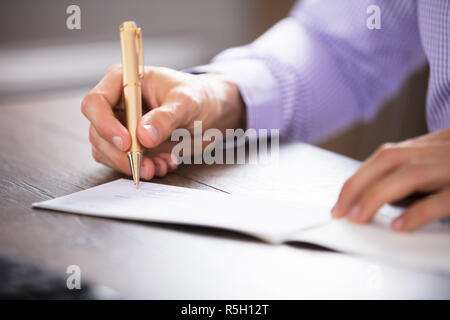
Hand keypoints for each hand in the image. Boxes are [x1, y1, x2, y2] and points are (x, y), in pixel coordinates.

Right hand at [81, 65, 244, 179]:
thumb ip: (166, 117)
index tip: (127, 143)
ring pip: (107, 151)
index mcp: (124, 81)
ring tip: (159, 166)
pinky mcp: (131, 145)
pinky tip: (163, 165)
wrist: (212, 112)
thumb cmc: (199, 97)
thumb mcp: (187, 102)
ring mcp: (121, 125)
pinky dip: (140, 168)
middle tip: (145, 165)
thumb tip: (143, 136)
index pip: (96, 102)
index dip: (105, 125)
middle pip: (98, 132)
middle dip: (120, 154)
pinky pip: (123, 162)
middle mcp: (117, 103)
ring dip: (130, 165)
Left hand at [332, 127, 449, 231]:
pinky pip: (442, 199)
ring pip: (411, 174)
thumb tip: (380, 195)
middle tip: (339, 211)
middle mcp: (442, 149)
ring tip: (358, 218)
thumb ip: (419, 172)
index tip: (340, 201)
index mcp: (434, 144)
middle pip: (389, 159)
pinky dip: (417, 213)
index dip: (358, 177)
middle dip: (357, 185)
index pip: (386, 156)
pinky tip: (398, 226)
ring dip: (377, 196)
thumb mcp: (445, 161)